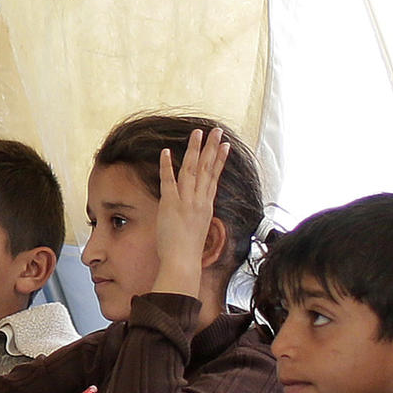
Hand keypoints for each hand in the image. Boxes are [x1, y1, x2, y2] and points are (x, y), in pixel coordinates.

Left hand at [146, 127, 231, 298]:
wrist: (183, 262)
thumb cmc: (188, 252)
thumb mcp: (198, 230)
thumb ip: (198, 217)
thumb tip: (197, 213)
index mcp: (206, 206)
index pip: (214, 178)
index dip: (219, 160)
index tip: (225, 146)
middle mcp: (199, 201)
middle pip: (206, 169)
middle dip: (212, 148)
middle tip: (216, 131)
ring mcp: (185, 201)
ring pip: (191, 170)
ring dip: (194, 150)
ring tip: (197, 133)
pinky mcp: (170, 204)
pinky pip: (168, 181)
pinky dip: (167, 165)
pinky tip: (166, 151)